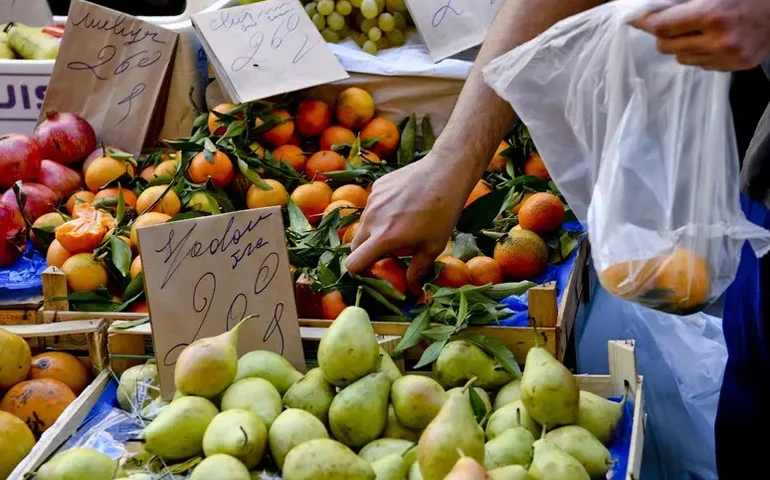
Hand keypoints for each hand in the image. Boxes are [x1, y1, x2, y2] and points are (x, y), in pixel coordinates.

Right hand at [344, 153, 472, 292]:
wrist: (445, 172)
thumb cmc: (443, 213)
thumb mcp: (433, 246)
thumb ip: (417, 270)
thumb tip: (412, 291)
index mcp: (384, 238)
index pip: (353, 263)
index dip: (359, 272)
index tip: (373, 273)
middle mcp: (371, 219)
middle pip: (354, 245)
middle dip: (365, 254)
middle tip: (386, 255)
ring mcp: (372, 201)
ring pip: (363, 225)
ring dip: (373, 233)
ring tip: (397, 229)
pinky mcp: (377, 187)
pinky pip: (371, 207)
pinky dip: (380, 214)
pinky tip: (401, 208)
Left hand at [634, 0, 769, 70]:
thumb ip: (682, 0)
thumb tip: (649, 13)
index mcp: (712, 13)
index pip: (661, 26)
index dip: (646, 21)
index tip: (637, 18)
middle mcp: (719, 39)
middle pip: (666, 46)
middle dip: (663, 34)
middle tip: (670, 23)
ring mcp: (729, 56)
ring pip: (682, 59)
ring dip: (683, 46)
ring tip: (698, 31)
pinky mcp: (737, 66)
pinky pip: (702, 65)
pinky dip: (702, 54)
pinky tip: (715, 40)